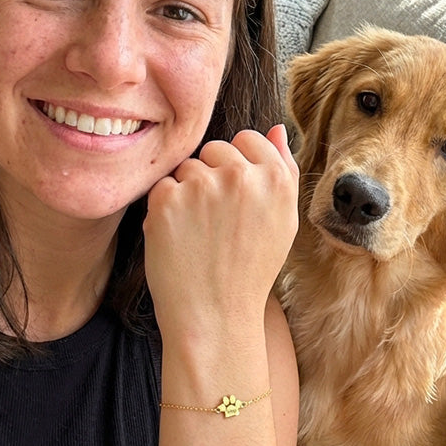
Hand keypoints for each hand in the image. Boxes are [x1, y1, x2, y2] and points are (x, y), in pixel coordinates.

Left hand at [143, 125, 298, 336]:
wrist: (215, 317)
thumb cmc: (250, 271)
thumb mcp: (283, 222)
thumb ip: (283, 170)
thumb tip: (276, 128)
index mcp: (276, 179)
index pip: (247, 140)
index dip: (237, 168)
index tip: (235, 199)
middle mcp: (241, 176)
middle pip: (214, 150)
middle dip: (211, 176)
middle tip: (217, 223)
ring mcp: (202, 185)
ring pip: (186, 168)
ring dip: (186, 193)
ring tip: (199, 234)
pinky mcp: (167, 199)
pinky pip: (161, 186)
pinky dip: (164, 210)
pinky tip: (179, 239)